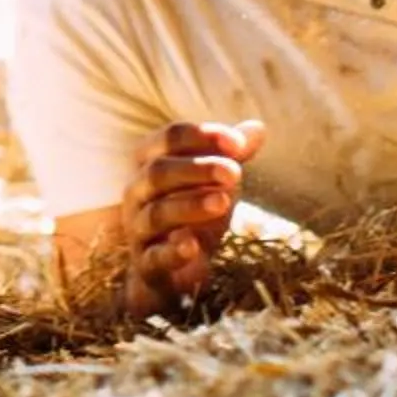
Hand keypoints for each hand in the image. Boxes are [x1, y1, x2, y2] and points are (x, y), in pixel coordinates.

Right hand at [117, 117, 265, 318]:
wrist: (174, 268)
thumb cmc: (193, 212)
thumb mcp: (215, 182)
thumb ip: (231, 156)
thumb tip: (258, 128)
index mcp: (151, 162)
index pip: (169, 138)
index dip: (202, 136)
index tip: (238, 144)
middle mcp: (137, 191)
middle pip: (159, 171)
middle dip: (198, 169)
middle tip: (235, 173)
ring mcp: (138, 228)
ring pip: (156, 213)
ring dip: (190, 205)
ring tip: (224, 202)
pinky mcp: (147, 263)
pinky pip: (154, 256)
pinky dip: (172, 251)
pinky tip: (193, 246)